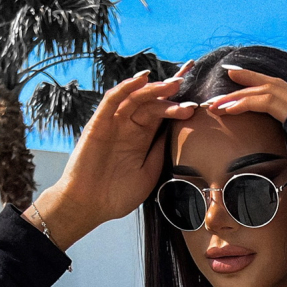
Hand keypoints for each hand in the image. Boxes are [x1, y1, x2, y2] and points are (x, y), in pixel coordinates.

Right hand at [25, 64, 196, 248]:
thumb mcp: (149, 174)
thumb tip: (176, 131)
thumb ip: (160, 152)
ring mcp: (114, 124)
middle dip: (170, 93)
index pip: (162, 113)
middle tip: (187, 83)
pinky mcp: (98, 124)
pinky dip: (126, 88)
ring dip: (154, 89)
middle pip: (152, 102)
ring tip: (173, 83)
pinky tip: (142, 80)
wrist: (88, 206)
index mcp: (142, 138)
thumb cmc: (117, 195)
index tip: (198, 100)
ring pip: (136, 98)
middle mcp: (129, 127)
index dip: (178, 103)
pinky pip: (112, 101)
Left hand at [201, 66, 286, 123]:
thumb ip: (283, 113)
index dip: (243, 77)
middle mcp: (278, 85)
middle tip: (211, 103)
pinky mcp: (276, 101)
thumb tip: (279, 121)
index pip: (257, 80)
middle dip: (229, 95)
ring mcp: (277, 91)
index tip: (229, 75)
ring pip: (247, 94)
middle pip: (248, 87)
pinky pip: (253, 102)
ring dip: (229, 101)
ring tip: (213, 108)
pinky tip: (227, 111)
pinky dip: (239, 105)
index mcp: (281, 87)